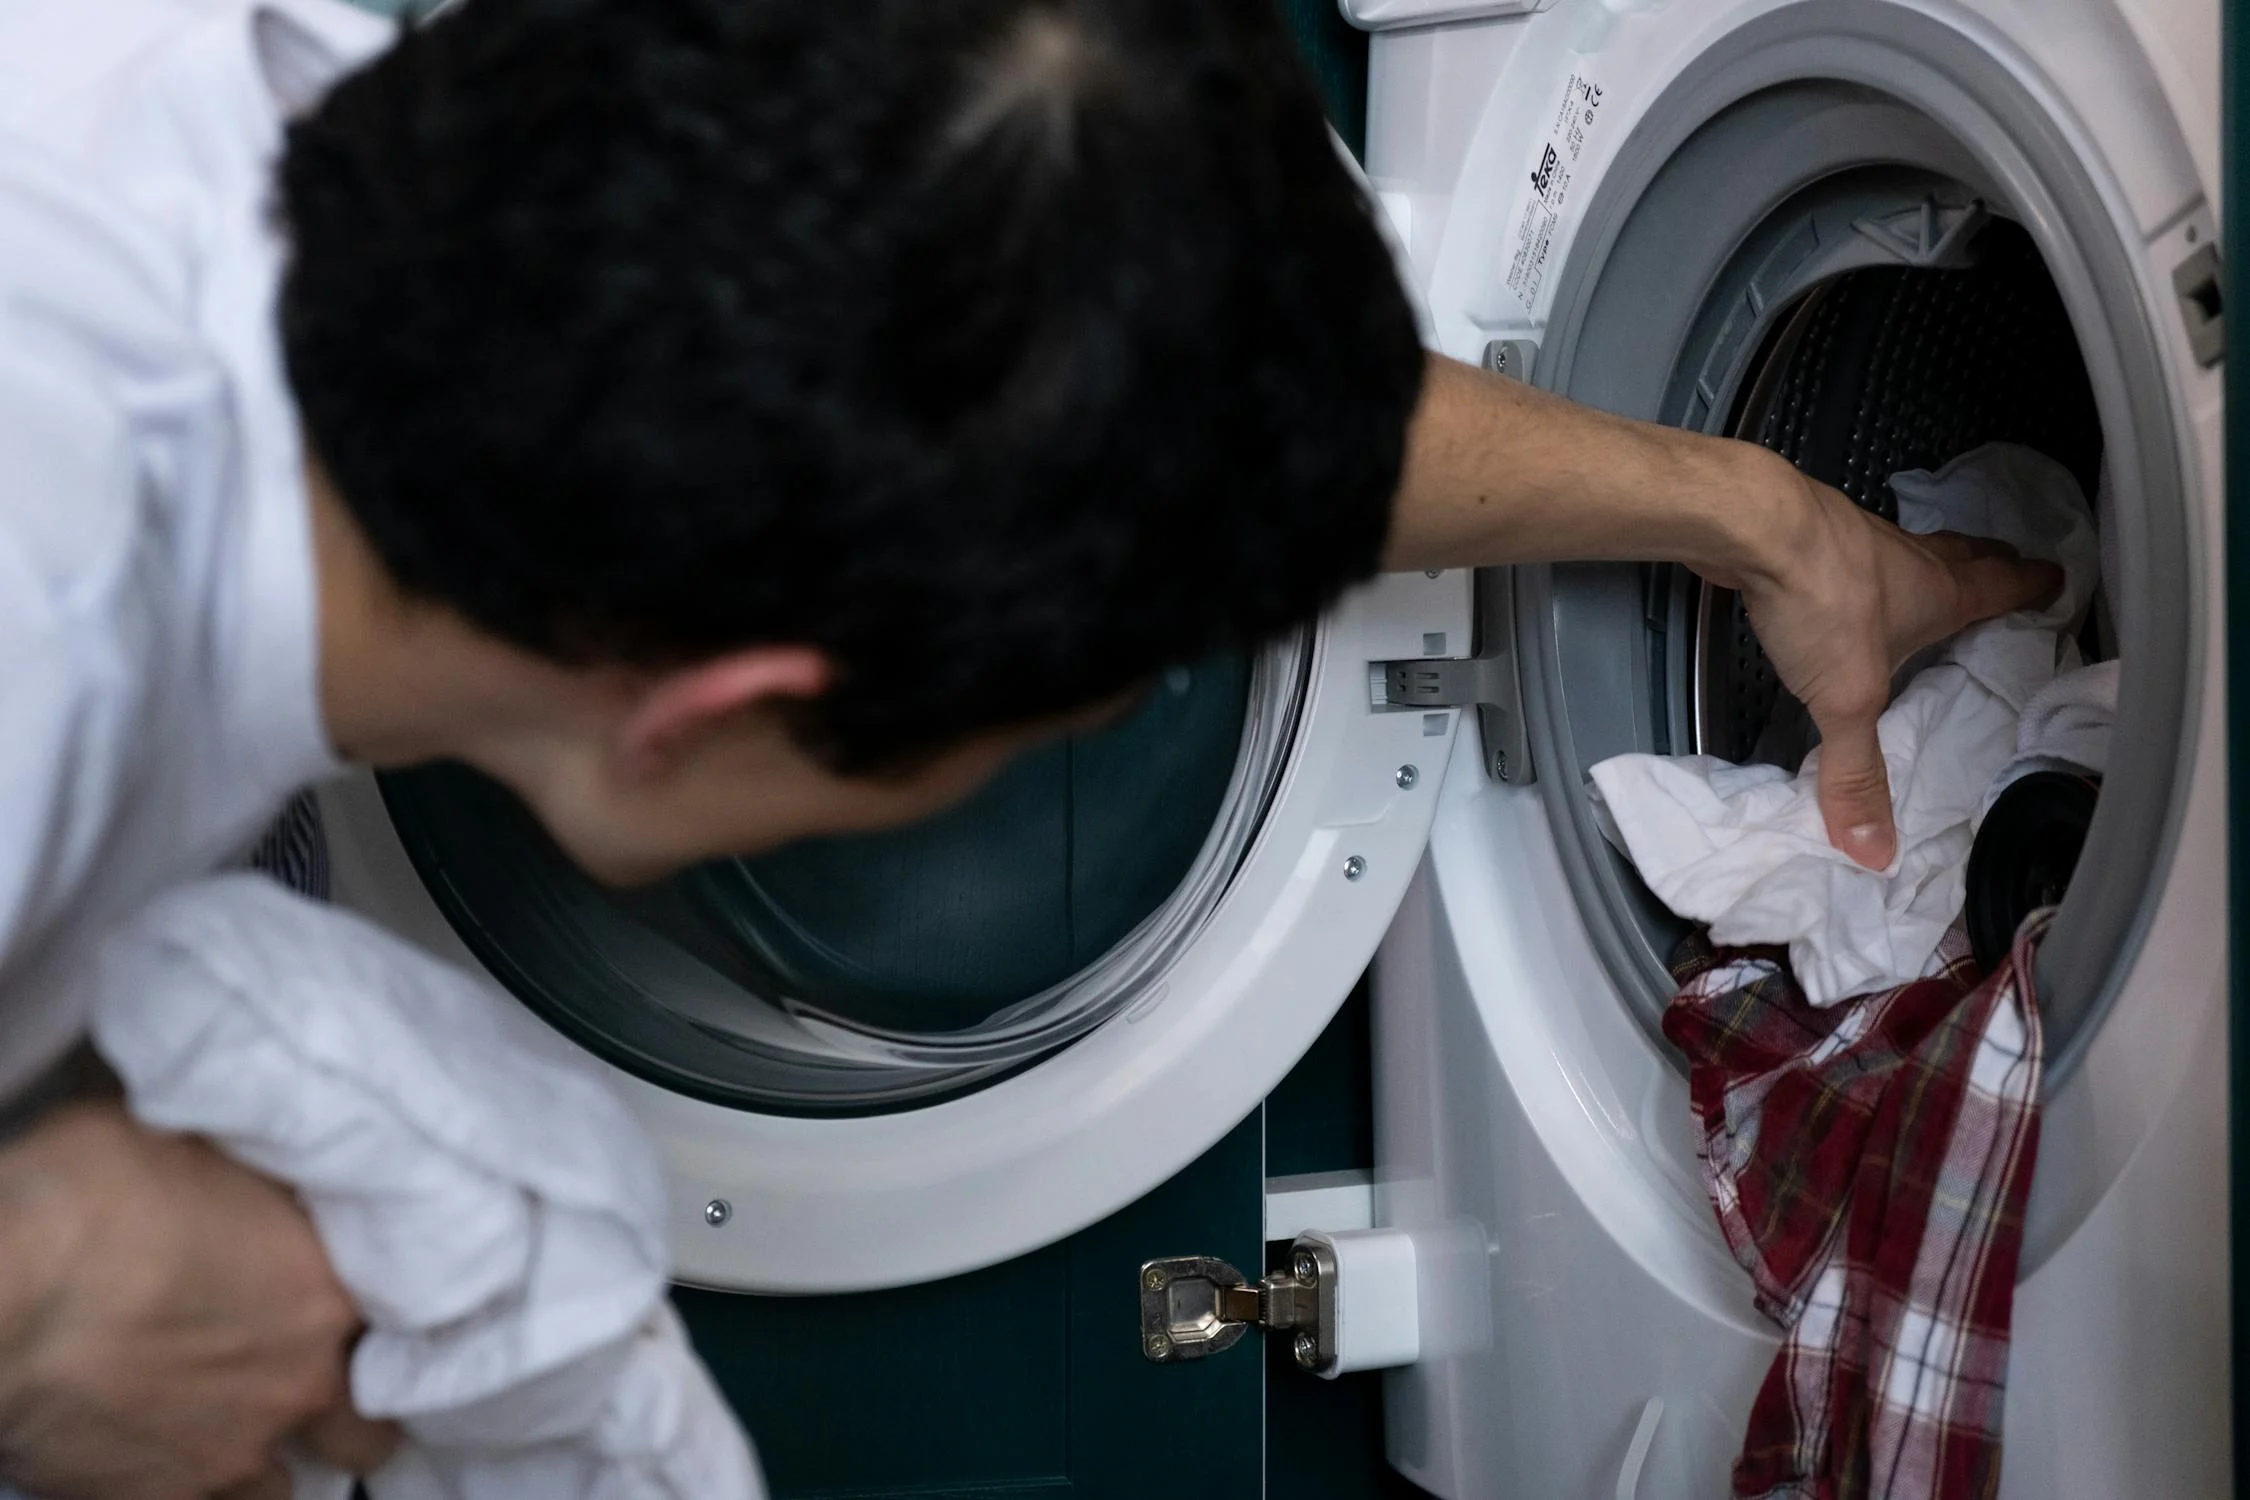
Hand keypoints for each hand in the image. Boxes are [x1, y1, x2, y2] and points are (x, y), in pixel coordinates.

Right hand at [0, 1102, 399, 1498]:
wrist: (0, 1291)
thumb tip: (280, 1163)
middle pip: (363, 1433)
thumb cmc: (98, 1193)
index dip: (380, 1322)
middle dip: (345, 1414)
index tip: (355, 1314)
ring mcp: (228, 1456)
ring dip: (269, 1458)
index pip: (407, 1324)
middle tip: (309, 1384)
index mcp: (331, 1296)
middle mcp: (299, 1386)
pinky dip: (196, 1491)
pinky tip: (171, 1461)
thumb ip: (266, 1183)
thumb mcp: (211, 1146)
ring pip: (283, 1487)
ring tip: (236, 1426)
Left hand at [1712, 454, 2060, 868]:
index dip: (2032, 585)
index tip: (2056, 580)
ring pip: (1906, 551)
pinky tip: (1837, 584)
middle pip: (1963, 556)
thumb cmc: (1821, 602)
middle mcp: (1907, 558)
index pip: (2003, 585)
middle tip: (2005, 568)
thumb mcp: (1847, 700)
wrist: (1752, 525)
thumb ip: (1858, 773)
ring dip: (1922, 564)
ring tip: (1924, 582)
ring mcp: (1856, 538)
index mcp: (1939, 592)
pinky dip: (1857, 566)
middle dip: (1988, 565)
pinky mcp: (1807, 534)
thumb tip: (1876, 851)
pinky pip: (1846, 551)